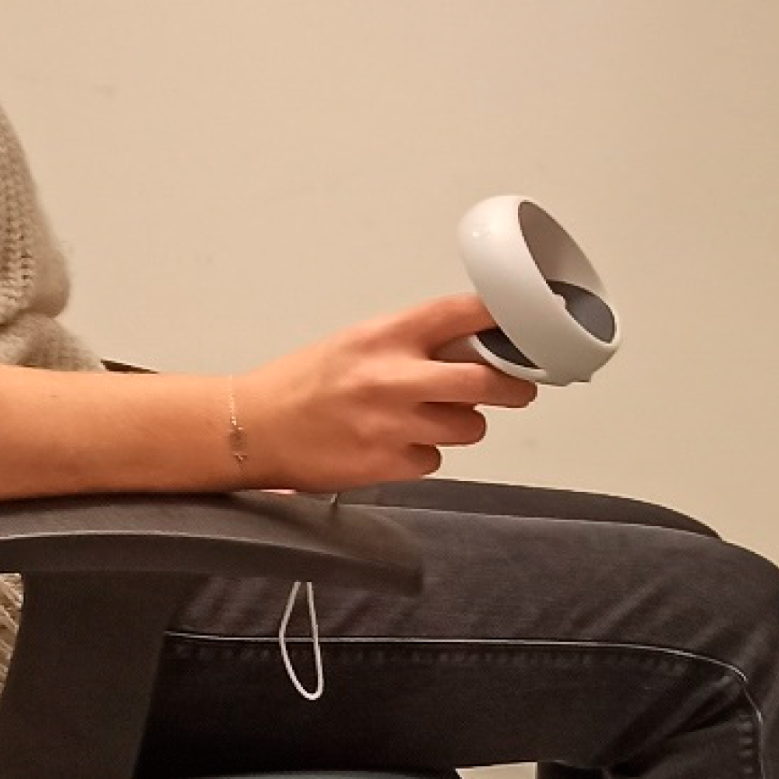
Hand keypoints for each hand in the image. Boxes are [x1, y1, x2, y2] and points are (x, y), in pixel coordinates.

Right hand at [235, 291, 536, 490]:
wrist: (254, 429)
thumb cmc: (300, 384)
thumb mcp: (355, 342)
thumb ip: (409, 342)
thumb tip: (467, 347)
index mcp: (386, 336)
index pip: (463, 314)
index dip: (503, 320)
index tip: (525, 327)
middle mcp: (394, 377)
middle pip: (486, 380)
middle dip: (513, 386)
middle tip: (518, 387)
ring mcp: (393, 424)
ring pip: (469, 426)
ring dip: (461, 424)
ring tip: (431, 419)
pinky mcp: (388, 464)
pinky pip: (434, 459)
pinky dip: (423, 454)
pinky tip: (394, 444)